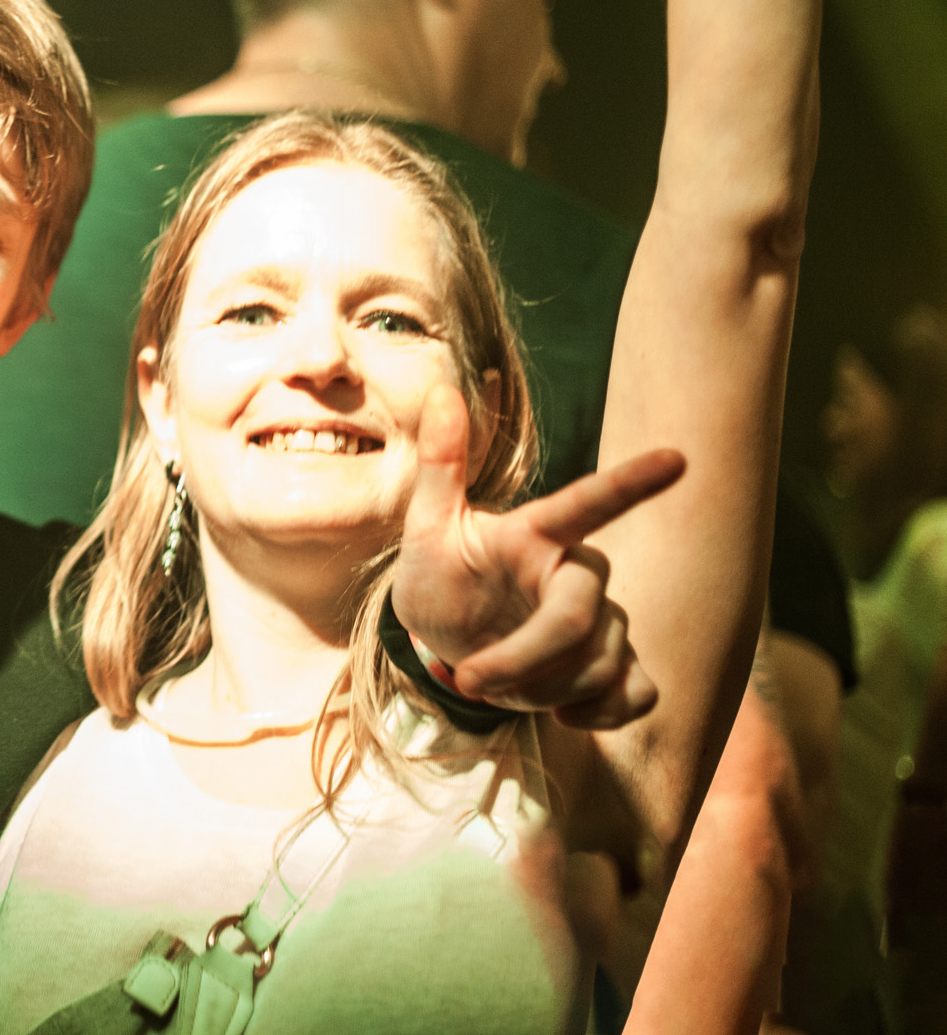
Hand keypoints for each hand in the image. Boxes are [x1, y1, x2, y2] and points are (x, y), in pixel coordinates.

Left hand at [392, 385, 683, 728]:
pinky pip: (637, 693)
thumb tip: (442, 391)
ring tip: (498, 687)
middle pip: (579, 619)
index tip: (678, 458)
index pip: (588, 503)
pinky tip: (560, 713)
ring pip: (603, 662)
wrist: (445, 642)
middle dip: (524, 659)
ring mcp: (604, 620)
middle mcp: (580, 572)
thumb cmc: (439, 576)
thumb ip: (441, 466)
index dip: (631, 482)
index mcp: (539, 534)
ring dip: (543, 689)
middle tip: (471, 678)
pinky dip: (600, 712)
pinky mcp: (615, 666)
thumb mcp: (427, 527)